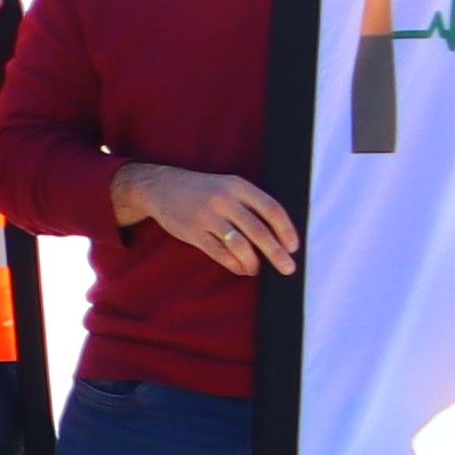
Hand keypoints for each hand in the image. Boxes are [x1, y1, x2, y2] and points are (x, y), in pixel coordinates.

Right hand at [112, 162, 300, 275]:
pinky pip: (219, 253)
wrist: (161, 187)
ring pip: (239, 245)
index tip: (293, 247)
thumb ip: (250, 206)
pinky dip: (234, 264)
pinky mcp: (193, 232)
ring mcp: (207, 216)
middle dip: (276, 253)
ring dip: (253, 262)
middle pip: (258, 230)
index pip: (271, 209)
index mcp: (238, 186)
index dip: (286, 230)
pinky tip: (241, 268)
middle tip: (288, 268)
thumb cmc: (204, 191)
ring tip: (257, 269)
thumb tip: (277, 236)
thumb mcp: (229, 187)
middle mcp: (224, 200)